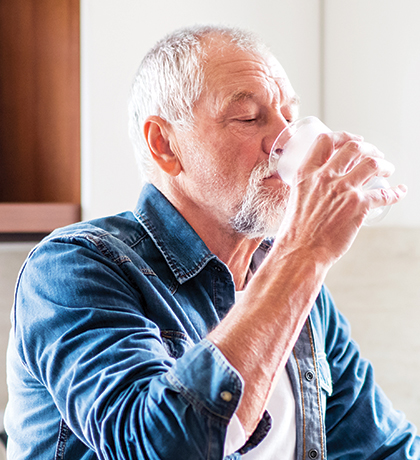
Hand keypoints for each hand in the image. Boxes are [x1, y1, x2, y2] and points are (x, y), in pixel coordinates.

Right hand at [275, 132, 406, 265]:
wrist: (300, 251)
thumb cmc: (295, 232)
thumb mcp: (296, 200)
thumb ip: (309, 189)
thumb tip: (321, 188)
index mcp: (306, 174)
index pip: (325, 141)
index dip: (344, 136)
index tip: (353, 140)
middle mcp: (325, 177)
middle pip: (353, 148)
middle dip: (369, 148)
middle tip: (375, 155)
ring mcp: (343, 190)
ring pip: (372, 164)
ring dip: (384, 164)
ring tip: (388, 169)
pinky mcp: (358, 206)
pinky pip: (384, 193)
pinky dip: (396, 192)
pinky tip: (399, 192)